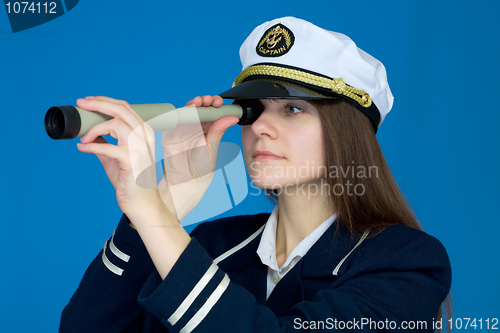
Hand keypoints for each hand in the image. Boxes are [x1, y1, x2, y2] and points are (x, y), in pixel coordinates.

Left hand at [76, 96, 163, 219]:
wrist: (141, 203)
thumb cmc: (129, 180)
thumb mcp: (115, 157)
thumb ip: (104, 143)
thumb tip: (88, 133)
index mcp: (144, 132)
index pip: (125, 108)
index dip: (105, 101)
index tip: (88, 101)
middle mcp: (145, 136)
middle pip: (121, 110)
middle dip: (98, 103)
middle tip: (81, 102)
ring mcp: (140, 148)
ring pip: (113, 124)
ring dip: (93, 129)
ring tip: (83, 139)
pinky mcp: (131, 160)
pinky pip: (106, 147)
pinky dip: (90, 146)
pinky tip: (82, 148)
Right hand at [158, 95, 238, 220]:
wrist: (185, 181)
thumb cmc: (201, 168)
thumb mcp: (212, 148)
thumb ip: (218, 131)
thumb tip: (232, 117)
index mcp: (209, 129)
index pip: (213, 113)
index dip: (216, 105)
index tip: (220, 102)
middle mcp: (197, 126)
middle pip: (201, 108)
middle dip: (206, 101)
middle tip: (210, 101)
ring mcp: (184, 128)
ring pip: (189, 111)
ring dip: (194, 104)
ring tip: (199, 102)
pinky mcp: (172, 132)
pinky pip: (176, 119)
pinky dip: (181, 112)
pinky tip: (188, 109)